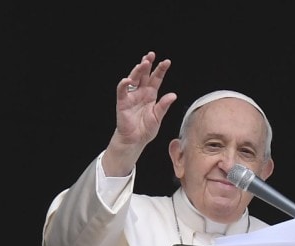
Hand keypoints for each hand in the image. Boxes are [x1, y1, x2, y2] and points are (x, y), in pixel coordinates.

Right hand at [102, 51, 177, 175]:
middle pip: (144, 75)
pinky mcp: (122, 102)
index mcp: (151, 95)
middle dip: (147, 64)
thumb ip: (164, 106)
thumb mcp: (158, 117)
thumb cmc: (146, 129)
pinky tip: (128, 79)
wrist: (135, 140)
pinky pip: (122, 91)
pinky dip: (124, 85)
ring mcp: (131, 96)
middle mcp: (141, 93)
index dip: (160, 70)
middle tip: (151, 55)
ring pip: (133, 79)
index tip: (166, 62)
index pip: (156, 79)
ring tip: (143, 63)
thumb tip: (173, 95)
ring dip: (137, 70)